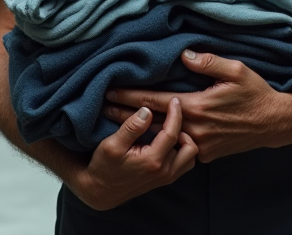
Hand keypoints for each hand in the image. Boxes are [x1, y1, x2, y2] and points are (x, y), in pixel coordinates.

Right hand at [72, 97, 198, 210]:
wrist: (101, 192)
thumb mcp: (112, 145)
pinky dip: (182, 151)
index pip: (172, 133)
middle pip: (190, 147)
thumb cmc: (104, 166)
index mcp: (152, 161)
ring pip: (190, 156)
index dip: (175, 114)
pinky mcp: (165, 179)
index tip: (174, 100)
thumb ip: (132, 127)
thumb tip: (148, 110)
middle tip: (170, 119)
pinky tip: (168, 142)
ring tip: (169, 130)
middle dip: (184, 129)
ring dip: (184, 141)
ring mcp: (166, 178)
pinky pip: (184, 164)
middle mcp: (164, 171)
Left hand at [103, 50, 291, 162]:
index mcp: (196, 107)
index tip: (108, 91)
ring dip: (143, 130)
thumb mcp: (236, 70)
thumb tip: (184, 55)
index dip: (128, 96)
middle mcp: (194, 129)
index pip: (153, 102)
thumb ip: (208, 62)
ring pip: (164, 137)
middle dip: (124, 114)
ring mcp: (200, 145)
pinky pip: (182, 146)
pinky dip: (167, 139)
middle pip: (151, 122)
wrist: (275, 123)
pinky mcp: (207, 154)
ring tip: (119, 121)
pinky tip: (153, 134)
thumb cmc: (256, 93)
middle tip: (100, 107)